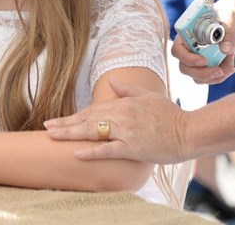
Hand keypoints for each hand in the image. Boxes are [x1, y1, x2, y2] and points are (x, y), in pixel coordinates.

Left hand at [44, 81, 187, 164]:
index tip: (59, 119)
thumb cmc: (170, 115)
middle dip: (65, 123)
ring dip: (70, 133)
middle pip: (87, 119)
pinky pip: (108, 149)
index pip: (93, 110)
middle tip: (46, 126)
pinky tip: (76, 153)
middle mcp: (121, 115)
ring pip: (92, 131)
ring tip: (52, 134)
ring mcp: (126, 131)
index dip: (74, 115)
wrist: (188, 131)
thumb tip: (111, 81)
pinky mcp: (132, 147)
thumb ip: (127, 89)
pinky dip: (92, 151)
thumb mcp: (148, 96)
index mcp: (123, 104)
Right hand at [173, 0, 234, 84]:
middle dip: (201, 73)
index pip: (178, 50)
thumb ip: (228, 32)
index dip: (188, 59)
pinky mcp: (211, 62)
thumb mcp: (231, 17)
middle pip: (185, 67)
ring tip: (229, 68)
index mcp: (188, 32)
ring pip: (196, 75)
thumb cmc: (231, 10)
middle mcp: (191, 45)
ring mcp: (200, 55)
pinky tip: (231, 67)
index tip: (204, 60)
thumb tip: (226, 50)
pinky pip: (209, 77)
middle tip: (219, 71)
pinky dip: (220, 77)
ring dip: (212, 77)